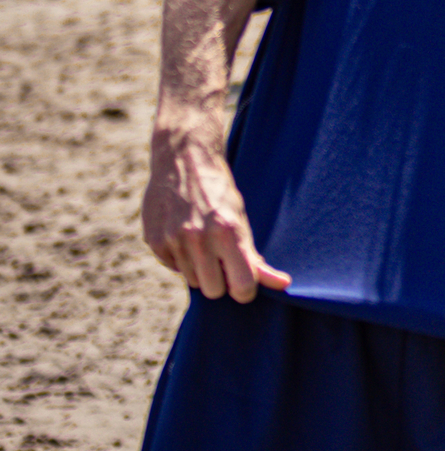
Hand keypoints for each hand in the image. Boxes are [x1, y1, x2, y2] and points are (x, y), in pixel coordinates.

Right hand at [143, 124, 288, 301]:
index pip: (241, 287)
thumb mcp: (241, 220)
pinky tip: (182, 233)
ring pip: (192, 280)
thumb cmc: (220, 192)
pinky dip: (179, 257)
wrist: (184, 159)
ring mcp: (173, 240)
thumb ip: (256, 257)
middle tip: (221, 257)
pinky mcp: (154, 240)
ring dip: (198, 267)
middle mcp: (199, 238)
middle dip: (220, 280)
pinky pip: (172, 267)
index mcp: (228, 232)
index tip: (244, 280)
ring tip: (201, 240)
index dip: (245, 289)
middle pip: (214, 291)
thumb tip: (283, 285)